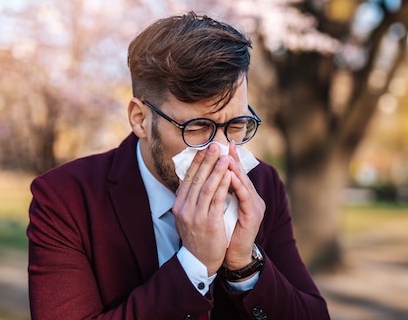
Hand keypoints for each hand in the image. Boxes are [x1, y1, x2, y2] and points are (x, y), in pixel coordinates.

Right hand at [172, 142, 231, 274]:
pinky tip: (229, 175)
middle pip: (196, 178)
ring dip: (216, 169)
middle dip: (206, 160)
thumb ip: (187, 199)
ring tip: (224, 156)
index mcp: (179, 204)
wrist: (198, 262)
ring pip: (206, 186)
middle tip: (215, 145)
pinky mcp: (209, 222)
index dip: (196, 161)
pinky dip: (223, 185)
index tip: (204, 148)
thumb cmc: (196, 237)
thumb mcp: (185, 216)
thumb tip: (189, 178)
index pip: (188, 177)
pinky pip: (217, 199)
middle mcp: (184, 208)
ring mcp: (196, 215)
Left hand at [222, 142, 265, 269]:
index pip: (234, 172)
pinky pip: (244, 197)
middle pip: (240, 173)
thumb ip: (216, 193)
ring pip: (243, 182)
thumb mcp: (219, 209)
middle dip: (231, 158)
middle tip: (223, 144)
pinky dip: (237, 185)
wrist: (233, 256)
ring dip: (234, 168)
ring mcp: (254, 205)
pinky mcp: (253, 215)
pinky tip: (230, 175)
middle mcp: (251, 197)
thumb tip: (201, 177)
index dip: (228, 158)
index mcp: (243, 195)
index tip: (220, 144)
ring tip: (226, 155)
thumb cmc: (224, 232)